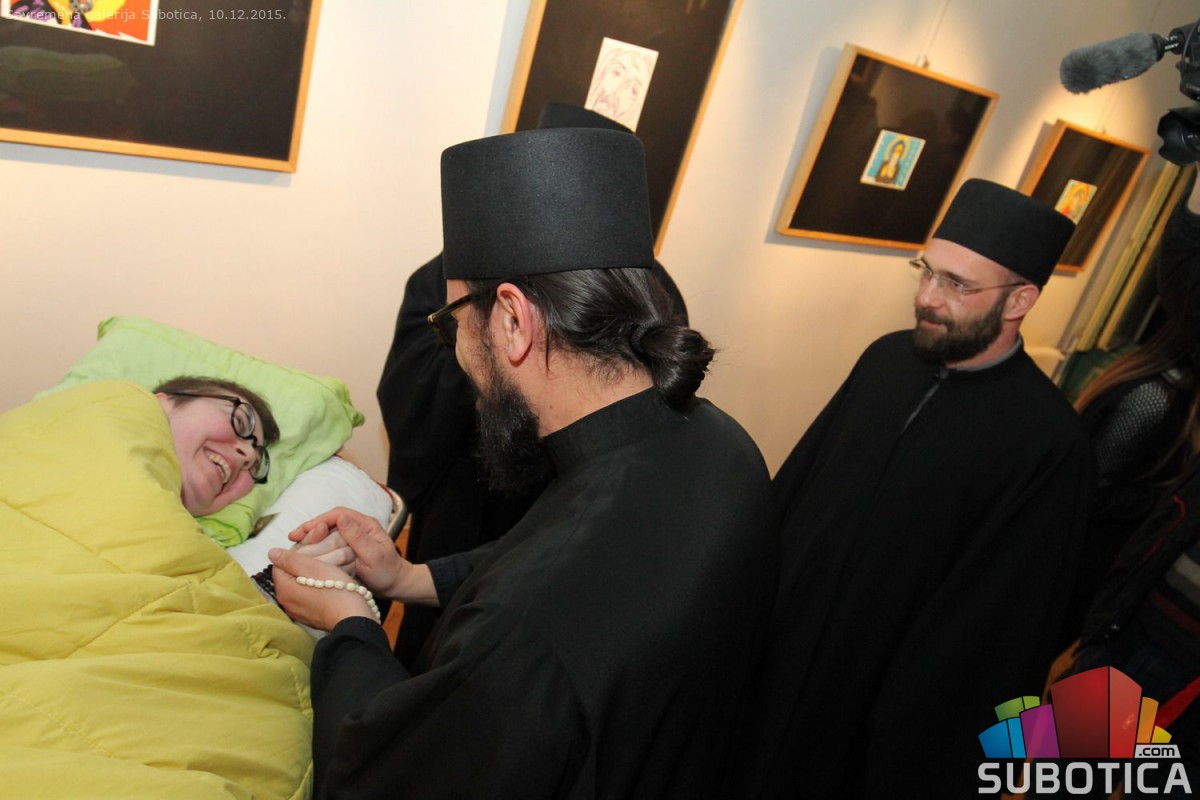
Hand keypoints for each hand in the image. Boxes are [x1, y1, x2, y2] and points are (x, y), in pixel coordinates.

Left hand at [269, 549, 374, 631]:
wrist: (352, 616)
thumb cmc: (335, 589)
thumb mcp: (313, 567)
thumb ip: (290, 559)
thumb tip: (272, 553)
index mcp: (284, 589)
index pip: (281, 563)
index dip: (296, 554)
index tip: (312, 552)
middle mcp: (287, 602)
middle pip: (289, 575)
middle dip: (303, 565)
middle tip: (322, 560)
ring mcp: (298, 611)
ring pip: (300, 585)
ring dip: (310, 576)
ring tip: (328, 572)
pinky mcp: (310, 616)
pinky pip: (308, 596)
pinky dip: (315, 588)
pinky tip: (329, 586)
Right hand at [284, 507, 423, 601]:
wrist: (395, 585)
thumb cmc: (387, 572)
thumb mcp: (373, 555)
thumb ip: (358, 537)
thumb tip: (341, 518)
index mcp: (365, 524)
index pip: (337, 515)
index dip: (318, 521)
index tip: (303, 531)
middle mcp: (357, 528)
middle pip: (329, 522)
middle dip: (310, 528)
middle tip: (292, 538)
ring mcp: (351, 538)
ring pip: (327, 532)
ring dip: (311, 537)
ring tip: (294, 545)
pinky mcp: (347, 549)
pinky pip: (329, 544)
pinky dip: (316, 547)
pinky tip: (305, 553)